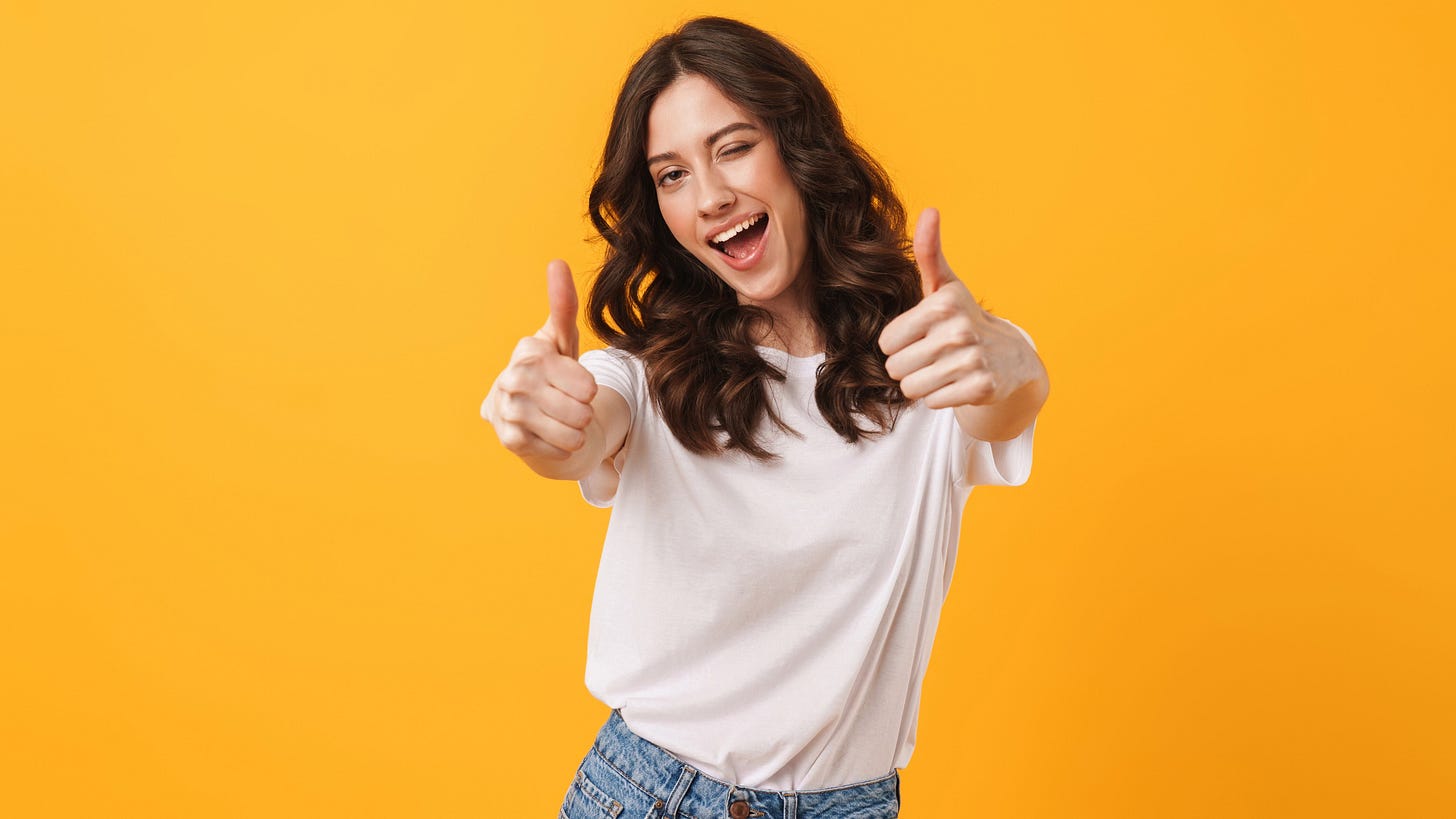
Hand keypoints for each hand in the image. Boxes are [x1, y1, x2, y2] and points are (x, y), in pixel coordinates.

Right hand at [484, 259, 598, 459]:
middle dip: (580, 412)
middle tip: (577, 409)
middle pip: (570, 407)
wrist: (532, 414)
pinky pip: (549, 449)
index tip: (584, 388)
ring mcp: (507, 410)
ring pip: (560, 431)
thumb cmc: (553, 371)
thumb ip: (563, 305)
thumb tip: (557, 262)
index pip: (574, 380)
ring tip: (571, 424)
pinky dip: (560, 447)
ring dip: (573, 431)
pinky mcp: (508, 438)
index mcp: (529, 352)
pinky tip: (555, 437)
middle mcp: (512, 379)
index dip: (584, 387)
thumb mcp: (562, 340)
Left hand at [878, 208, 1034, 408]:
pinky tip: (958, 382)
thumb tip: (929, 210)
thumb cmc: (963, 318)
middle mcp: (958, 330)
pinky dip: (941, 397)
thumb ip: (928, 252)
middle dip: (908, 366)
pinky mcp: (982, 387)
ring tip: (943, 369)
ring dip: (922, 383)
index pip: (886, 342)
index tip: (920, 335)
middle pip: (895, 368)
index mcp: (942, 304)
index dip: (898, 343)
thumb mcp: (944, 285)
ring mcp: (972, 360)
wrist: (1011, 356)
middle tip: (932, 355)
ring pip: (911, 388)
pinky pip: (933, 402)